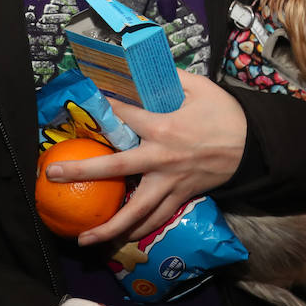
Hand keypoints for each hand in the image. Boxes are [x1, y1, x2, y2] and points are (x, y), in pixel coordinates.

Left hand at [46, 70, 246, 244]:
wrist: (252, 144)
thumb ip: (167, 78)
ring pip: (136, 210)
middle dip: (82, 171)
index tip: (86, 101)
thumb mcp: (198, 86)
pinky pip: (157, 217)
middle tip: (53, 177)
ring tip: (83, 238)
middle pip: (115, 168)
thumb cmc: (224, 113)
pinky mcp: (181, 196)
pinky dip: (138, 230)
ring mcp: (170, 182)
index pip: (123, 116)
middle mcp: (161, 158)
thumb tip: (141, 66)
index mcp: (163, 127)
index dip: (103, 107)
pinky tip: (120, 240)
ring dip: (108, 227)